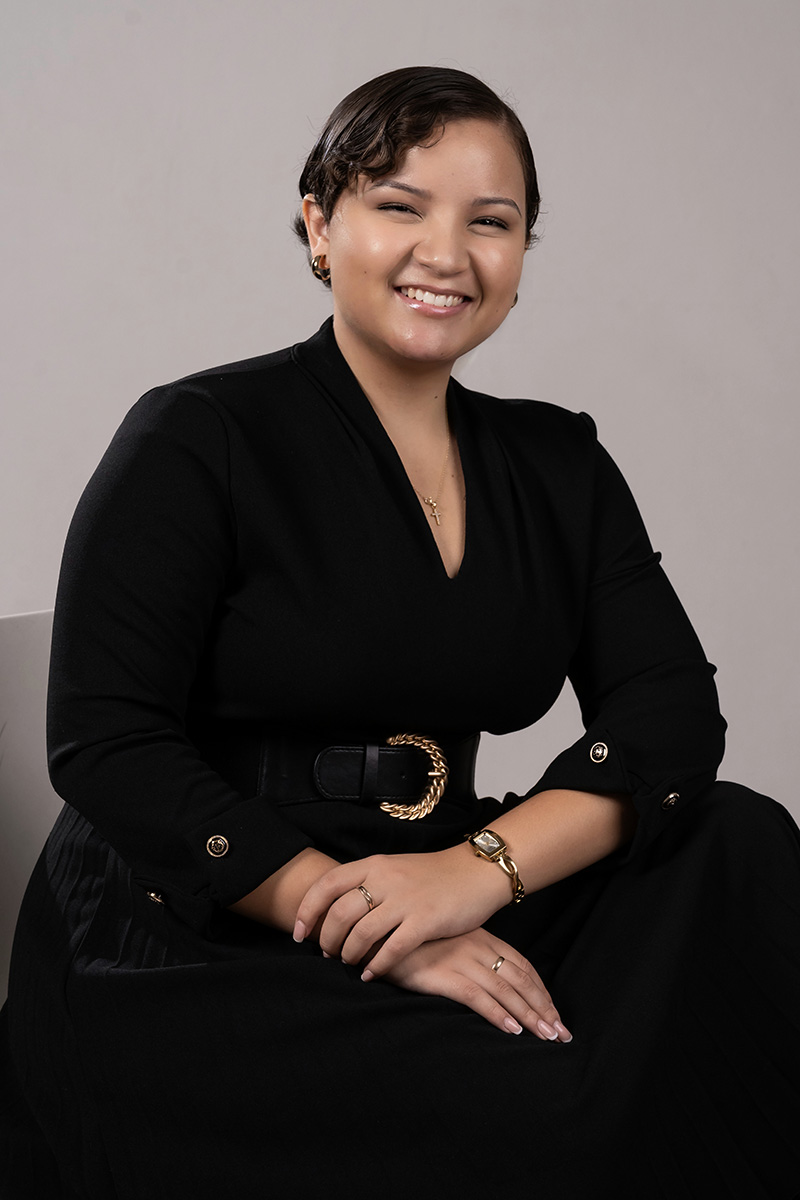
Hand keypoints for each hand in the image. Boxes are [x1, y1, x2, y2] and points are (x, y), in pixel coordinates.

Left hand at [293, 845, 510, 975]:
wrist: (476, 872)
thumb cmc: (435, 875)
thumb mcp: (395, 869)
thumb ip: (369, 883)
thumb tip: (337, 908)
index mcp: (375, 865)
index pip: (327, 885)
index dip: (307, 910)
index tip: (298, 932)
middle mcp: (385, 879)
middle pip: (339, 913)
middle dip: (326, 938)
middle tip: (326, 953)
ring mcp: (405, 900)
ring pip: (361, 933)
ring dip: (348, 954)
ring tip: (348, 964)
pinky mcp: (426, 921)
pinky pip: (392, 949)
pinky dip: (376, 966)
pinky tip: (371, 975)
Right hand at [379, 928, 572, 1041]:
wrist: (379, 923)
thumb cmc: (412, 935)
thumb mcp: (446, 938)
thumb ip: (467, 952)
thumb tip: (487, 975)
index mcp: (481, 938)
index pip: (522, 966)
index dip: (540, 990)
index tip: (554, 1011)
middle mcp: (477, 948)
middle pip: (521, 980)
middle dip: (543, 1008)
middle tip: (561, 1033)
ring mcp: (461, 960)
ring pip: (506, 991)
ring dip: (529, 1016)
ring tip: (546, 1036)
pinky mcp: (443, 975)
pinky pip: (478, 997)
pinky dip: (498, 1014)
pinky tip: (512, 1031)